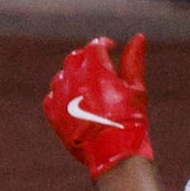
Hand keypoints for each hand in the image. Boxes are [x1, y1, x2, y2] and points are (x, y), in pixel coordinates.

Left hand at [45, 34, 153, 176]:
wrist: (113, 153)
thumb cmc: (129, 120)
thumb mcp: (136, 88)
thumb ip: (134, 61)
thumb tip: (138, 37)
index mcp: (96, 70)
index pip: (94, 46)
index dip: (103, 43)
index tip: (111, 47)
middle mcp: (74, 80)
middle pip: (75, 59)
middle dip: (87, 57)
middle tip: (100, 65)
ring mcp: (60, 98)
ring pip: (61, 76)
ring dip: (72, 75)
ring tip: (86, 83)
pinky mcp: (54, 115)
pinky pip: (51, 97)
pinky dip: (59, 94)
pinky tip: (72, 99)